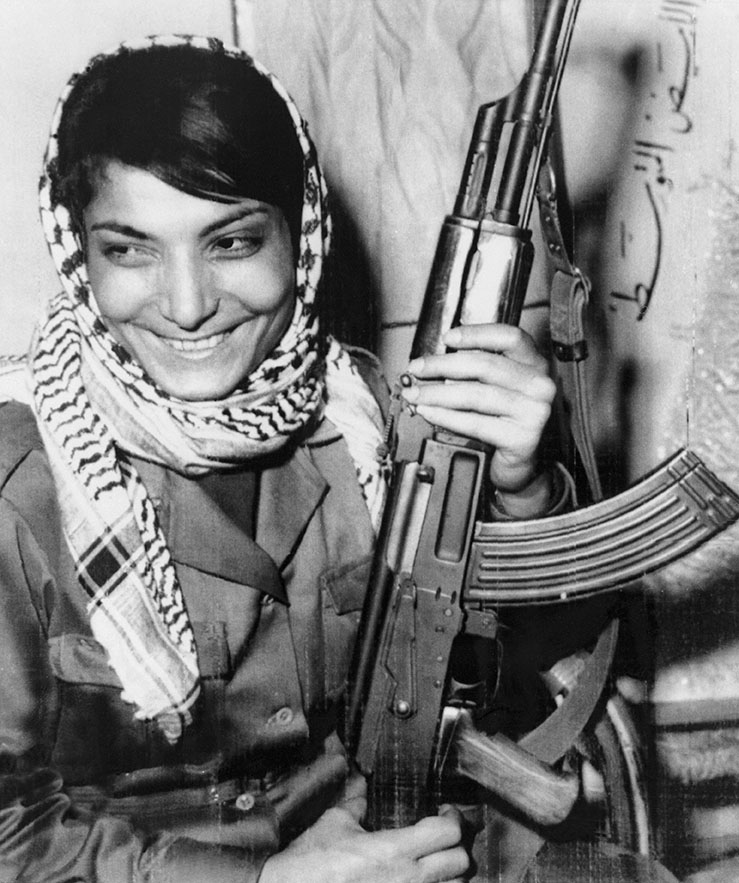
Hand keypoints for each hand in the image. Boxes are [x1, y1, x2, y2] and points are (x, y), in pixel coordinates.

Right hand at [258, 805, 468, 882]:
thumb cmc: (310, 864)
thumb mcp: (334, 824)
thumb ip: (355, 805)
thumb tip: (361, 793)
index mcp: (394, 850)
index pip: (449, 832)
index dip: (453, 818)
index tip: (445, 812)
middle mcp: (408, 879)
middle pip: (461, 862)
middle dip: (457, 846)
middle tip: (445, 837)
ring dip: (452, 875)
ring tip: (437, 863)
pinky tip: (423, 881)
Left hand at [401, 323, 554, 507]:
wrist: (525, 463)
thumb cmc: (507, 421)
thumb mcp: (499, 388)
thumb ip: (476, 371)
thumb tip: (433, 363)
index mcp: (536, 364)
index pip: (509, 337)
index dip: (476, 334)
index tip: (447, 339)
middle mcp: (540, 385)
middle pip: (485, 365)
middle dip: (442, 365)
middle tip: (417, 369)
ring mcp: (534, 412)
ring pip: (476, 394)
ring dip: (438, 393)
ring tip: (416, 394)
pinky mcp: (522, 438)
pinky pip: (475, 423)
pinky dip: (446, 416)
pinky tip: (429, 412)